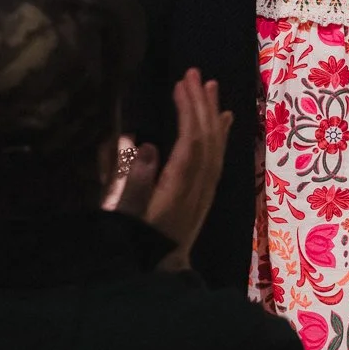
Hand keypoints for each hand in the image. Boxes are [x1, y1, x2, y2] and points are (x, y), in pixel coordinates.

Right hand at [115, 70, 232, 269]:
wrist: (157, 275)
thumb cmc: (133, 244)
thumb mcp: (125, 215)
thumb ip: (134, 182)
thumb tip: (145, 145)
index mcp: (179, 188)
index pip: (191, 142)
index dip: (189, 111)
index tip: (182, 83)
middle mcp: (199, 186)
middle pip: (207, 139)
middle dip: (202, 104)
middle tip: (195, 73)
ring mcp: (205, 190)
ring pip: (216, 146)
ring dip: (212, 114)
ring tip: (210, 86)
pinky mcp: (205, 194)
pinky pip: (218, 157)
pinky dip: (220, 134)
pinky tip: (223, 119)